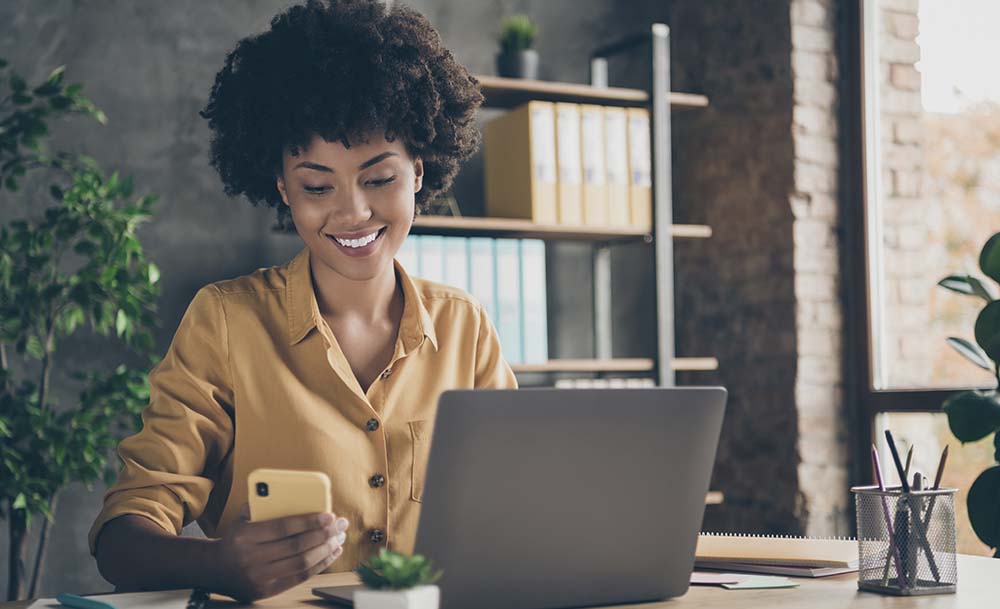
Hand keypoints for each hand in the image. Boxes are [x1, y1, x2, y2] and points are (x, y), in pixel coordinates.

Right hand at [210, 502, 348, 600]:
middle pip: (297, 546)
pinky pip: (299, 577)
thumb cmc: (236, 538)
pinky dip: (319, 565)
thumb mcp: (242, 518)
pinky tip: (331, 553)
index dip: (309, 521)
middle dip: (324, 534)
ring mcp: (258, 577)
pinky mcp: (265, 591)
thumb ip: (263, 505)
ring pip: (301, 563)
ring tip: (339, 538)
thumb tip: (296, 494)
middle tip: (341, 524)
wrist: (214, 568)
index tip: (329, 515)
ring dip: (325, 550)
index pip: (284, 527)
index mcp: (245, 536)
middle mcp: (251, 558)